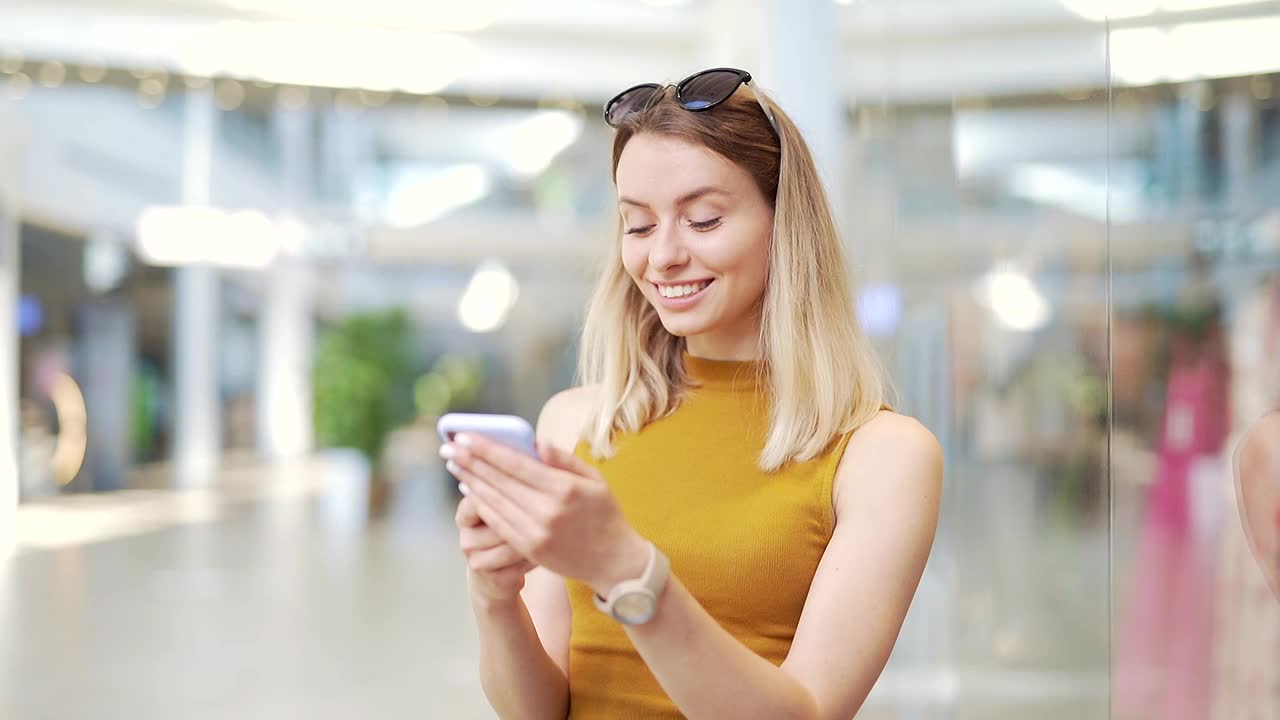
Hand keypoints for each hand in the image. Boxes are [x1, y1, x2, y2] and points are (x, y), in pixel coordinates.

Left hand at [443, 434, 648, 596]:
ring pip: (494, 502)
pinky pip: (498, 523)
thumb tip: (536, 442)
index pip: (515, 464)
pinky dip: (482, 504)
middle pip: (499, 481)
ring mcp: (536, 532)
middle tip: (448, 447)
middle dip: (470, 462)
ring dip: (471, 482)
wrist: (614, 561)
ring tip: (455, 465)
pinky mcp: (529, 549)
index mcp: (564, 489)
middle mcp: (547, 511)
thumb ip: (564, 460)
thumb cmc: (605, 514)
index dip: (486, 449)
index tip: (464, 437)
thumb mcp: (595, 480)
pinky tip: (471, 490)